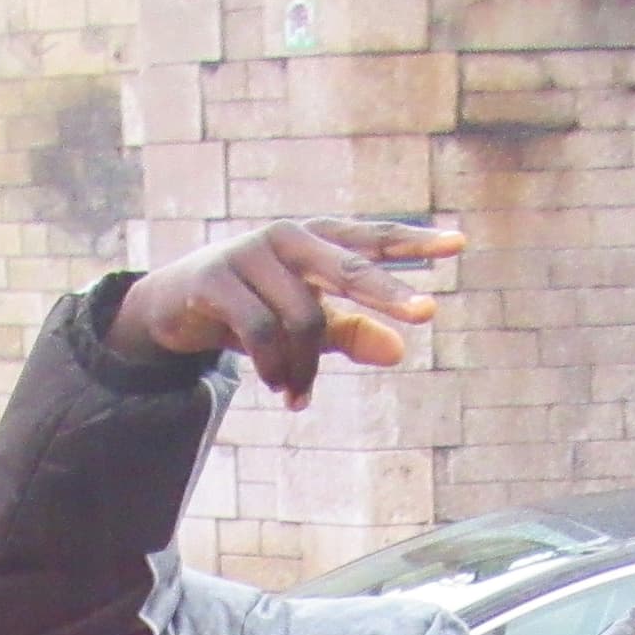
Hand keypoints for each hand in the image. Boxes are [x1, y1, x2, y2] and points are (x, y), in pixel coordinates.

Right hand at [105, 219, 464, 407]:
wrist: (174, 304)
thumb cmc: (254, 306)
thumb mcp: (306, 322)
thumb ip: (351, 333)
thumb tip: (400, 350)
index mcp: (315, 239)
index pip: (373, 239)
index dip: (415, 242)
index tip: (460, 244)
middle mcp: (287, 237)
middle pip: (349, 267)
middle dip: (389, 292)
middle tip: (427, 313)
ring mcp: (250, 253)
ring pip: (302, 316)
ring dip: (305, 367)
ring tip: (297, 397)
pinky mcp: (217, 279)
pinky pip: (261, 332)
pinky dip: (275, 369)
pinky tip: (280, 390)